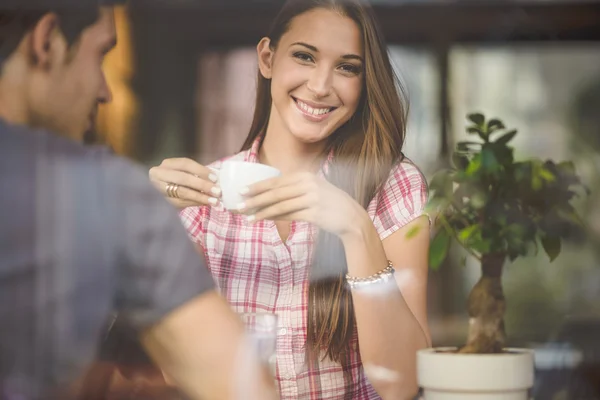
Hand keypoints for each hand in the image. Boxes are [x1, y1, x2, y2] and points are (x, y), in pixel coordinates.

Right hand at [149, 158, 220, 208]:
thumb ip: (196, 175)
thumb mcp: (183, 175)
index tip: (215, 178)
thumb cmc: (176, 183)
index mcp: (167, 164)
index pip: (185, 164)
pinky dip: (195, 203)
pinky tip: (205, 204)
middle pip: (183, 178)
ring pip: (182, 192)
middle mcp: (158, 174)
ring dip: (200, 197)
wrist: (157, 198)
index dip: (201, 170)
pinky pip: (180, 203)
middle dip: (202, 185)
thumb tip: (216, 181)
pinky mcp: (160, 201)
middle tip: (217, 191)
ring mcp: (157, 188)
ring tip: (214, 201)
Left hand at [237, 172, 361, 237]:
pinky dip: (273, 218)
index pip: (276, 180)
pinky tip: (262, 220)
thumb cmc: (329, 205)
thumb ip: (294, 189)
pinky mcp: (314, 213)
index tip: (242, 190)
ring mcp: (312, 198)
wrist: (351, 217)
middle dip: (254, 198)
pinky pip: (288, 215)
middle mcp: (308, 184)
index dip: (258, 186)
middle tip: (238, 204)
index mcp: (305, 175)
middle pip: (275, 192)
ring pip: (279, 205)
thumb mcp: (313, 190)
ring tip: (246, 216)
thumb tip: (268, 195)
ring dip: (260, 211)